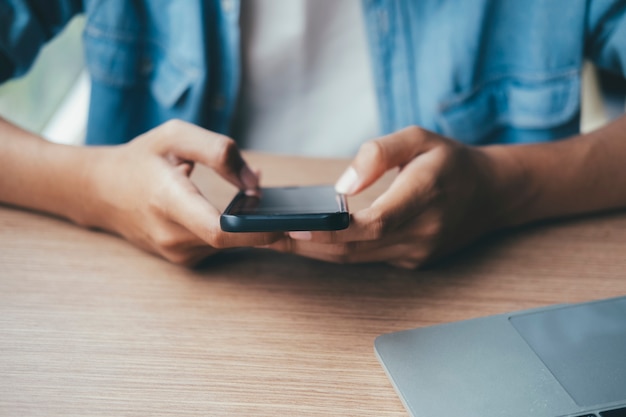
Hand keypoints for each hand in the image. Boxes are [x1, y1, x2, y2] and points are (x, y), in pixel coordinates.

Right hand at [81, 120, 280, 265]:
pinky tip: (237, 210)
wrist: (101, 191)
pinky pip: (220, 245)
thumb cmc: (140, 159)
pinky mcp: (183, 258)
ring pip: (230, 244)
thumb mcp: (176, 136)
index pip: (217, 230)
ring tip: (257, 199)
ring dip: (250, 225)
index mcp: (168, 200)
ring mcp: (177, 252)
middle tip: (299, 218)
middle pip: (232, 241)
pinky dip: (235, 229)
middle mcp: (172, 235)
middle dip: (266, 227)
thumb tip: (254, 182)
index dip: (255, 232)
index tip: (286, 225)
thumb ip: (218, 150)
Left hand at [267, 126, 498, 267]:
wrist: (491, 194)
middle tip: (261, 234)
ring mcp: (416, 253)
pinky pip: (365, 259)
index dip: (332, 230)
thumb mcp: (420, 137)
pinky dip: (334, 250)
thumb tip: (342, 184)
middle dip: (304, 244)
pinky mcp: (411, 261)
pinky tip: (306, 240)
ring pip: (355, 259)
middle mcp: (422, 233)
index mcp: (425, 196)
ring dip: (312, 251)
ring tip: (272, 238)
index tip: (294, 227)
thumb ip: (380, 153)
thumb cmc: (450, 161)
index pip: (374, 223)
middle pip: (354, 249)